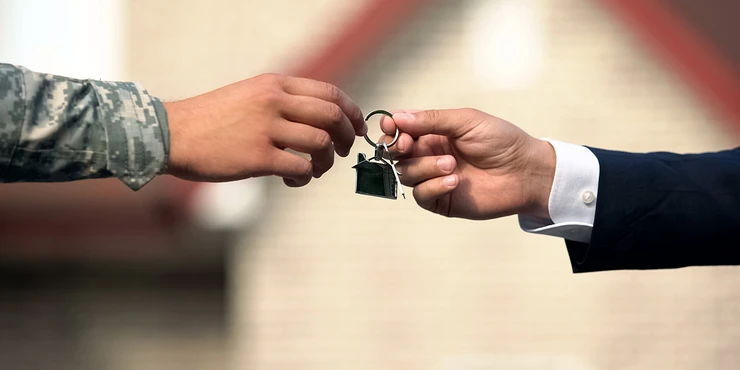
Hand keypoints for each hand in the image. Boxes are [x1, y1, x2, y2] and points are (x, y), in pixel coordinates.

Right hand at [164, 74, 366, 186]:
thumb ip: (283, 101)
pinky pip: (301, 168)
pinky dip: (305, 177)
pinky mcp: (257, 157)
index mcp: (275, 85)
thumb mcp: (250, 95)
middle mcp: (274, 102)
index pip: (330, 93)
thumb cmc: (212, 120)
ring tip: (314, 169)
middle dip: (347, 137)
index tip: (357, 128)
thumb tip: (322, 120)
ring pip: (321, 144)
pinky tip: (293, 179)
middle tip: (343, 152)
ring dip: (326, 162)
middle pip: (332, 117)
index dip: (352, 112)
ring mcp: (266, 129)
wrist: (172, 134)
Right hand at [380, 109, 554, 219]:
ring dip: (424, 168)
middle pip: (396, 154)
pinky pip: (422, 195)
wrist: (525, 172)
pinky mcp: (442, 201)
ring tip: (451, 165)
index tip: (391, 128)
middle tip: (409, 145)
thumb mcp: (466, 121)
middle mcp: (430, 155)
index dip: (391, 130)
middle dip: (397, 149)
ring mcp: (434, 179)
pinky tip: (454, 182)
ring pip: (406, 174)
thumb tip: (397, 117)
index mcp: (434, 133)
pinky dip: (433, 187)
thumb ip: (431, 119)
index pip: (400, 131)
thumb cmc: (501, 141)